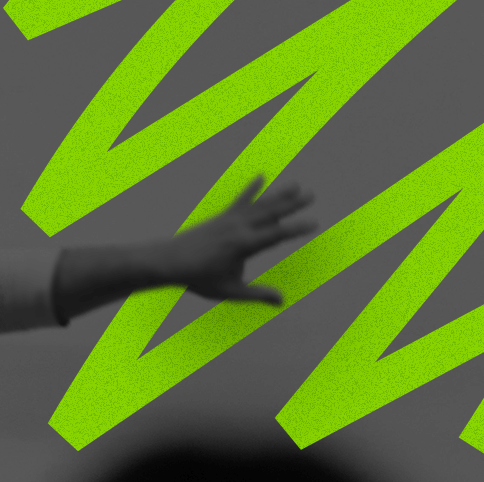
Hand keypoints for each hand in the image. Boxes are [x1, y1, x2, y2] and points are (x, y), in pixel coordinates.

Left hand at [162, 174, 315, 304]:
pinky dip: (250, 190)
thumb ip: (256, 294)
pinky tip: (261, 178)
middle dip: (292, 204)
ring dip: (277, 195)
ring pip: (258, 205)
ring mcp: (228, 220)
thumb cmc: (198, 278)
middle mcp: (237, 228)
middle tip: (312, 194)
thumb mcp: (229, 291)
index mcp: (242, 245)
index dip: (296, 228)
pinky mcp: (221, 218)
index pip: (275, 235)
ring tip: (296, 185)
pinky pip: (239, 201)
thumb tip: (281, 301)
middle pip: (269, 213)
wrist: (169, 261)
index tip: (315, 222)